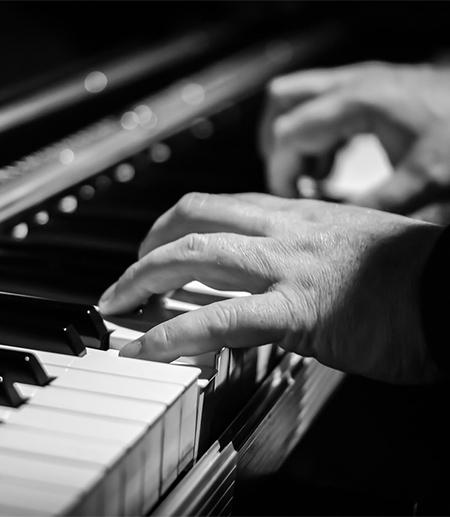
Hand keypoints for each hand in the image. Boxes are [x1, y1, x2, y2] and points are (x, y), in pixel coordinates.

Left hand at [99, 192, 442, 383]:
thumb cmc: (411, 274)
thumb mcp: (348, 248)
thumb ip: (307, 253)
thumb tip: (281, 274)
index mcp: (299, 214)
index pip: (223, 205)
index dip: (181, 223)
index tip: (163, 244)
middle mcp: (286, 230)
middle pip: (195, 217)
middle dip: (149, 244)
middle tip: (129, 272)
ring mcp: (288, 266)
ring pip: (195, 254)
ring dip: (145, 277)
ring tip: (118, 301)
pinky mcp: (298, 310)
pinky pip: (222, 318)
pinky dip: (176, 332)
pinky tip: (150, 347)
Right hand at [260, 62, 449, 212]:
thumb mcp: (422, 181)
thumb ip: (375, 206)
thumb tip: (335, 227)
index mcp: (358, 103)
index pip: (289, 133)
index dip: (281, 171)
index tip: (289, 200)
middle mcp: (352, 85)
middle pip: (281, 102)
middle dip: (276, 145)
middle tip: (290, 181)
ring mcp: (359, 84)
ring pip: (297, 100)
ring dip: (293, 139)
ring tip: (311, 176)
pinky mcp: (368, 91)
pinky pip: (320, 107)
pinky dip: (314, 136)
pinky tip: (330, 165)